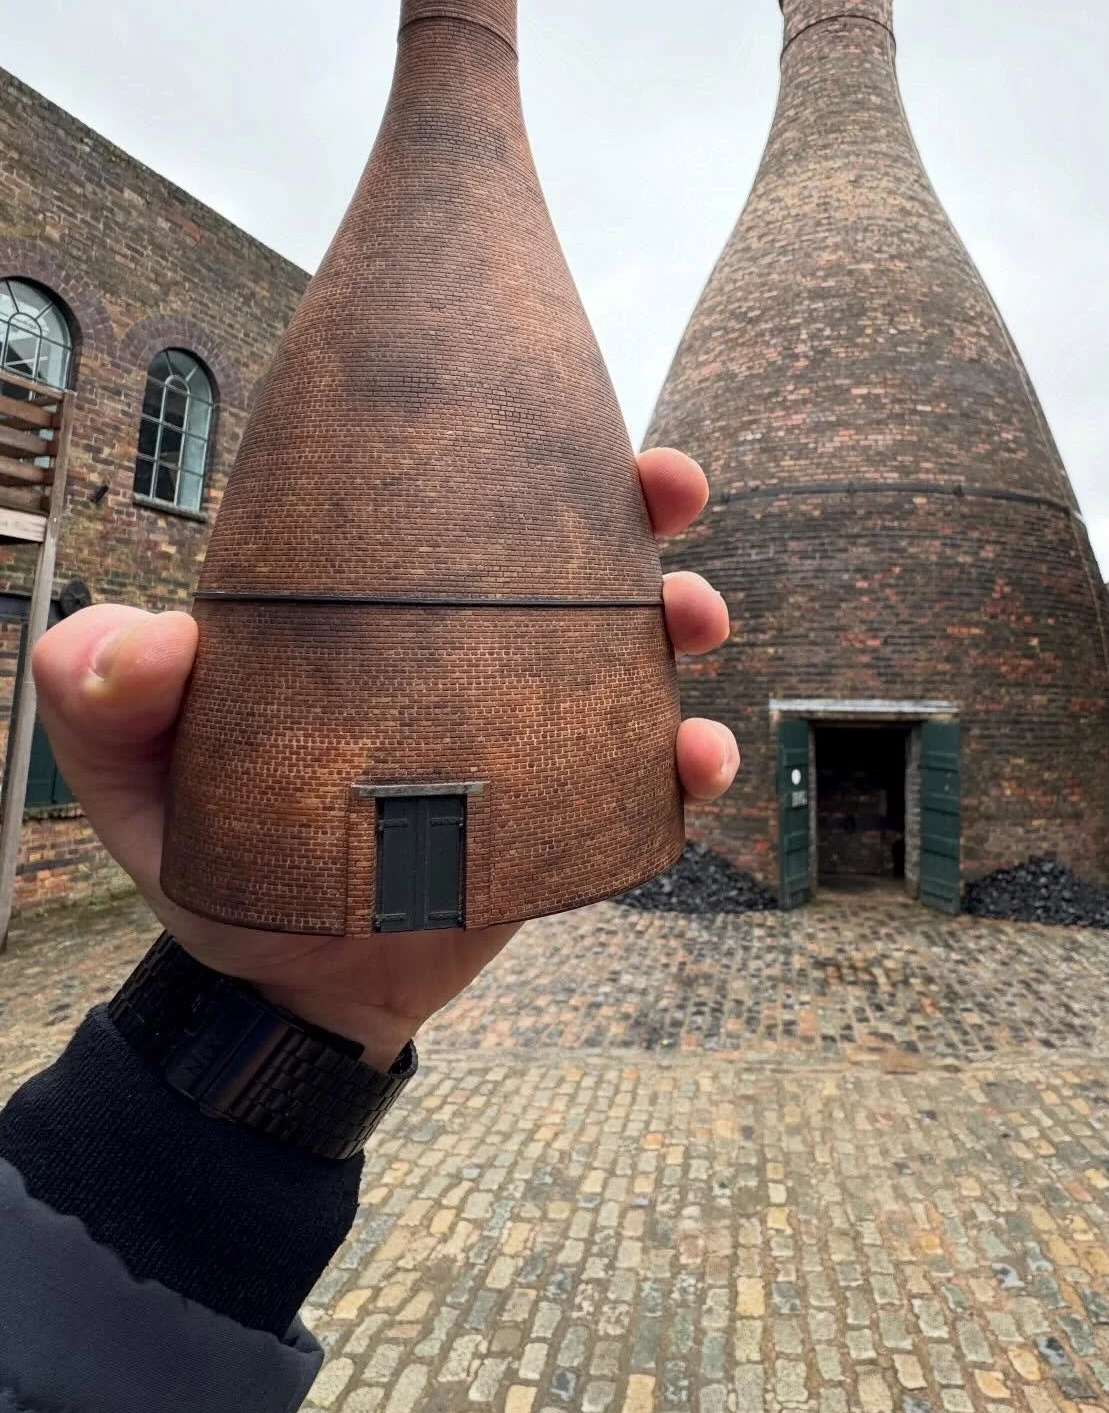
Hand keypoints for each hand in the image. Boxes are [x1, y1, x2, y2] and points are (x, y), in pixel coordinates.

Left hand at [32, 447, 735, 1070]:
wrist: (282, 991)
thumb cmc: (216, 859)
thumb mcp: (136, 772)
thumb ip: (107, 698)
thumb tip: (149, 639)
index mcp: (385, 619)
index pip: (461, 516)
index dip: (522, 459)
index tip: (565, 421)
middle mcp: (474, 658)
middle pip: (577, 565)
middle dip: (643, 512)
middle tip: (671, 490)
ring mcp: (534, 735)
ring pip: (636, 654)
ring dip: (683, 620)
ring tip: (695, 620)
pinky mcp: (573, 819)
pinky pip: (652, 779)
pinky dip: (690, 762)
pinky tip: (696, 760)